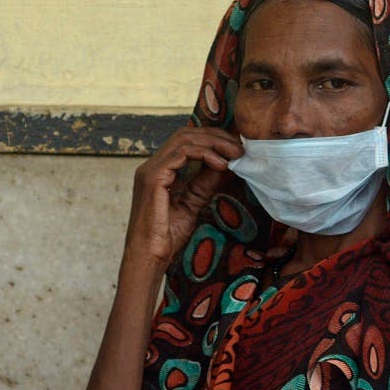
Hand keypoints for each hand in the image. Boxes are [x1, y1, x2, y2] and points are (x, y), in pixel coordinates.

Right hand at [124, 127, 241, 268]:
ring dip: (214, 143)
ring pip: (184, 140)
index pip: (186, 141)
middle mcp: (152, 166)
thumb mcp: (192, 204)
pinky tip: (221, 164)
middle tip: (240, 147)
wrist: (149, 255)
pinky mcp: (153, 178)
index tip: (236, 148)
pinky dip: (204, 154)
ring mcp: (150, 170)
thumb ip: (204, 183)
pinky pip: (181, 154)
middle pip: (186, 134)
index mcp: (159, 170)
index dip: (213, 139)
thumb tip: (224, 165)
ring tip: (235, 154)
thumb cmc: (167, 236)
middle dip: (216, 137)